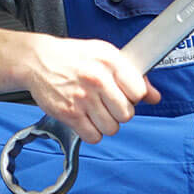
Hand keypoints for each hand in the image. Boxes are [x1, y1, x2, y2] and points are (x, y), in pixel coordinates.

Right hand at [20, 35, 160, 142]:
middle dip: (120, 112)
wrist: (38, 61)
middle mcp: (97, 80)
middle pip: (127, 114)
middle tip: (109, 104)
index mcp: (110, 62)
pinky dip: (92, 133)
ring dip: (107, 124)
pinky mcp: (69, 114)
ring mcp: (82, 98)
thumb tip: (155, 97)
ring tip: (97, 112)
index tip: (124, 93)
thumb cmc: (75, 57)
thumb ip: (133, 76)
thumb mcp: (106, 56)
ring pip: (112, 128)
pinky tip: (87, 120)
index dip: (133, 96)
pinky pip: (93, 137)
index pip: (139, 92)